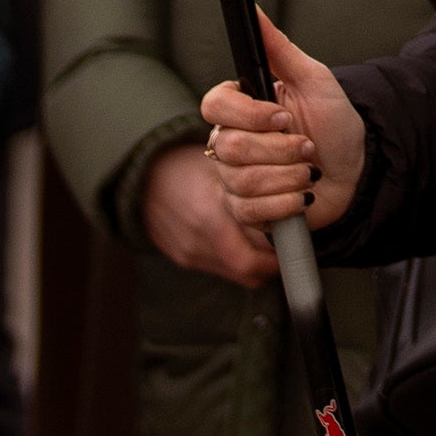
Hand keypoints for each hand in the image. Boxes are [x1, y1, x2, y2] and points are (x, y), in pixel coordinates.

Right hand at [138, 144, 276, 287]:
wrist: (137, 177)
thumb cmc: (183, 162)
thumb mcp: (218, 165)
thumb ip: (250, 180)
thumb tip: (290, 185)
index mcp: (209, 216)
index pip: (253, 256)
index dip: (279, 253)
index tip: (297, 238)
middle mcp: (199, 243)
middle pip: (248, 272)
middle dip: (273, 264)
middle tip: (290, 246)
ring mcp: (189, 254)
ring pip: (236, 273)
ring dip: (257, 262)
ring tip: (272, 242)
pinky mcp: (183, 257)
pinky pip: (219, 267)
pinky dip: (237, 257)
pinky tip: (244, 239)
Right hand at [199, 12, 360, 234]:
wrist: (356, 171)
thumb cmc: (334, 123)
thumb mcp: (313, 80)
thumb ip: (279, 48)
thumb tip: (255, 10)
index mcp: (240, 107)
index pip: (214, 105)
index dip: (249, 114)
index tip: (283, 116)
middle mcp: (230, 142)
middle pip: (231, 147)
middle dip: (282, 148)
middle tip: (307, 145)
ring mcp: (234, 180)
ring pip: (243, 181)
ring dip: (289, 175)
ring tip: (309, 169)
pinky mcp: (246, 212)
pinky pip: (251, 212)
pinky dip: (286, 202)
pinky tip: (302, 194)